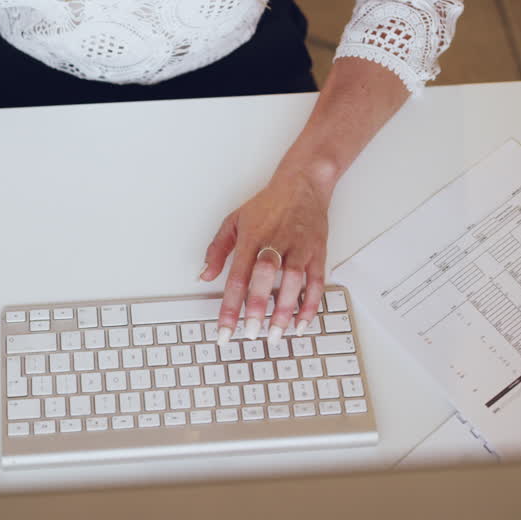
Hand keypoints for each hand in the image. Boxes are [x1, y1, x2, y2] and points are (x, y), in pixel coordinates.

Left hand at [199, 160, 334, 342]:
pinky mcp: (317, 252)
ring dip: (285, 310)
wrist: (302, 184)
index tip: (224, 331)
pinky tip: (302, 322)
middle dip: (256, 308)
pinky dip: (311, 304)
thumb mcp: (233, 220)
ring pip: (293, 282)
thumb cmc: (267, 204)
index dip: (230, 307)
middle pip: (264, 279)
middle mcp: (274, 244)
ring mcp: (298, 248)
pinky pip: (316, 282)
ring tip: (276, 335)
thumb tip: (204, 276)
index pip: (237, 278)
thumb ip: (217, 250)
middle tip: (250, 334)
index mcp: (250, 239)